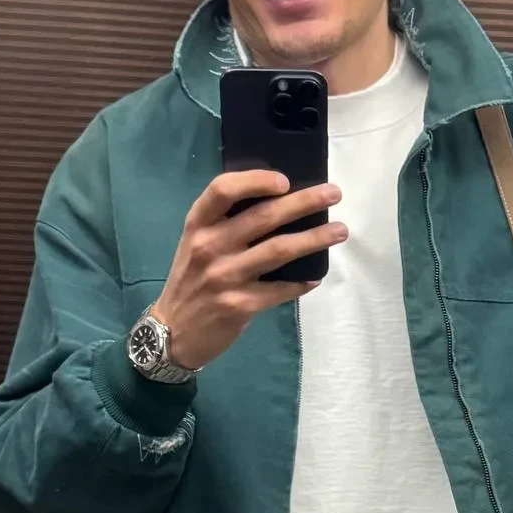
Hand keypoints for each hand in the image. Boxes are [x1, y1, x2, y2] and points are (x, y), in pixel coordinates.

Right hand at [151, 172, 346, 370]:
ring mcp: (224, 277)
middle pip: (263, 216)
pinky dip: (301, 283)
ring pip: (278, 250)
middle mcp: (209, 246)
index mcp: (198, 224)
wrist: (172, 332)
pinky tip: (316, 277)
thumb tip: (276, 202)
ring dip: (314, 238)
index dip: (255, 180)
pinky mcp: (238, 305)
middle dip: (304, 202)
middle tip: (334, 194)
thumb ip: (225, 223)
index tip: (285, 181)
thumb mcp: (195, 244)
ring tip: (339, 231)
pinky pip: (279, 289)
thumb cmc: (191, 281)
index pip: (223, 189)